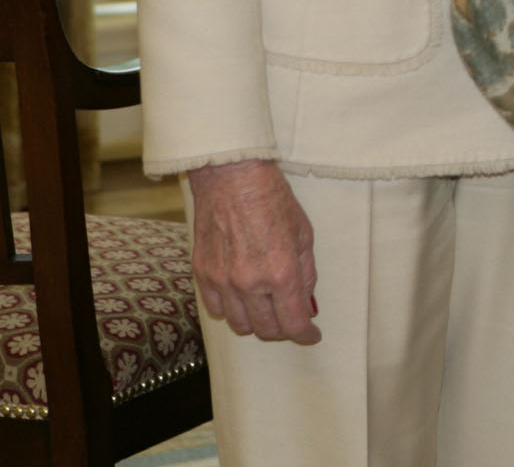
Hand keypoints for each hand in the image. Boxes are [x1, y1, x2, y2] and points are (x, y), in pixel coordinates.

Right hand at [187, 158, 319, 343]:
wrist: (232, 178)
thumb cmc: (272, 199)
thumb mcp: (304, 233)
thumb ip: (306, 272)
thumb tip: (305, 300)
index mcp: (281, 273)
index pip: (293, 322)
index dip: (305, 335)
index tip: (310, 335)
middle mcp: (250, 283)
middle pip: (266, 330)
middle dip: (283, 329)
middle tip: (290, 319)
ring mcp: (222, 281)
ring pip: (239, 325)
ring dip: (256, 322)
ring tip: (266, 307)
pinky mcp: (202, 274)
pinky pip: (216, 309)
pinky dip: (231, 310)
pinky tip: (242, 297)